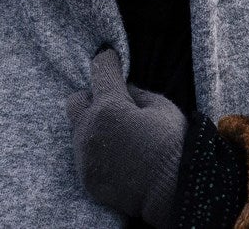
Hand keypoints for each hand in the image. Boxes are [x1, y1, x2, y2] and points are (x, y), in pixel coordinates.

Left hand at [66, 48, 185, 228]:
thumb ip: (138, 94)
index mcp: (109, 107)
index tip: (109, 55)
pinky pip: (85, 156)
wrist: (171, 193)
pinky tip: (118, 157)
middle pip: (75, 101)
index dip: (106, 59)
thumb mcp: (163, 108)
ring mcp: (85, 156)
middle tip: (112, 105)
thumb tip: (125, 90)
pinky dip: (98, 151)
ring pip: (79, 130)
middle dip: (91, 98)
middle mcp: (89, 129)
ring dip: (95, 127)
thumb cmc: (172, 147)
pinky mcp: (86, 178)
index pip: (100, 70)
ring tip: (120, 136)